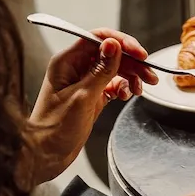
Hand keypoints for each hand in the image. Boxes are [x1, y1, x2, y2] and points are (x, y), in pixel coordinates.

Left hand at [28, 30, 156, 184]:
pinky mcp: (91, 96)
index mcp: (67, 62)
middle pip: (109, 54)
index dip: (121, 43)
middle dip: (131, 62)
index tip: (139, 53)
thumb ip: (101, 70)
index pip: (98, 39)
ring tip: (143, 87)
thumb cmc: (55, 128)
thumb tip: (114, 44)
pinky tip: (127, 95)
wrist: (45, 155)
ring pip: (113, 69)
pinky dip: (122, 87)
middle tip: (149, 73)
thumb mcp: (82, 97)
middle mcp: (75, 68)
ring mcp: (84, 82)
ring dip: (131, 75)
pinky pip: (112, 84)